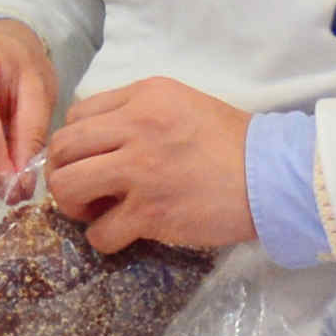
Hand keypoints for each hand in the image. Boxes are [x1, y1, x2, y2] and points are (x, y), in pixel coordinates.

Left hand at [41, 81, 255, 254]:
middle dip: (62, 172)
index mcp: (144, 96)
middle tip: (83, 189)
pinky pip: (99, 232)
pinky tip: (120, 234)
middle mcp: (135, 127)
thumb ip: (139, 112)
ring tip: (95, 211)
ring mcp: (140, 170)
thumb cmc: (234, 142)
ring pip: (67, 186)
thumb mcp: (183, 104)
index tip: (91, 159)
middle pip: (62, 147)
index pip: (77, 114)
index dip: (75, 142)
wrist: (273, 176)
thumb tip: (99, 137)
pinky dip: (103, 238)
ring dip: (72, 204)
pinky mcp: (150, 212)